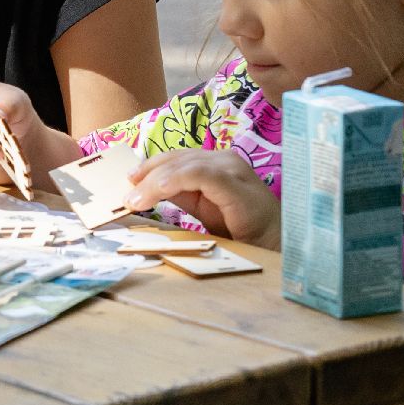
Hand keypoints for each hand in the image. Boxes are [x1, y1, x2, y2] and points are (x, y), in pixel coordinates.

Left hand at [123, 150, 280, 248]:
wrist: (276, 246)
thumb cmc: (242, 228)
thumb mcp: (202, 206)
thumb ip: (179, 193)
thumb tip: (144, 188)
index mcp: (215, 163)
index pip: (176, 157)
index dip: (149, 167)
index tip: (129, 183)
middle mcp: (224, 159)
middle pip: (176, 158)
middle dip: (147, 174)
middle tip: (127, 195)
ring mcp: (231, 168)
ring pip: (183, 164)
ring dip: (153, 181)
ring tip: (135, 200)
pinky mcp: (234, 183)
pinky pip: (197, 175)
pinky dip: (171, 182)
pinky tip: (155, 194)